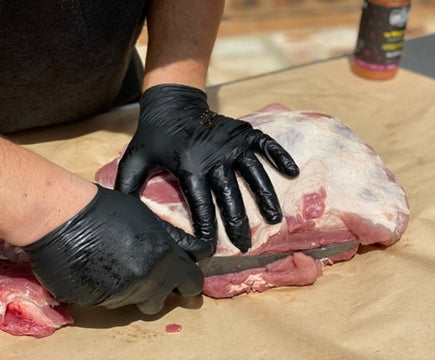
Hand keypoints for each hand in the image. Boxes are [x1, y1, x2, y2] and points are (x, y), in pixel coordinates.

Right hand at [23, 185, 207, 314]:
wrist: (65, 218)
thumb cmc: (109, 209)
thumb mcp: (150, 218)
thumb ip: (171, 240)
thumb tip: (190, 250)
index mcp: (166, 259)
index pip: (192, 282)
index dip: (190, 280)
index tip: (185, 276)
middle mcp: (149, 282)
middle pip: (164, 299)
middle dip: (161, 289)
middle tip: (150, 272)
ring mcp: (122, 295)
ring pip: (137, 301)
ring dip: (135, 290)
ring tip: (121, 265)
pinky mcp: (98, 303)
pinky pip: (113, 301)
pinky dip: (111, 289)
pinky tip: (100, 268)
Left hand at [115, 84, 298, 252]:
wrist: (172, 103)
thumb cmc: (154, 136)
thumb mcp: (134, 160)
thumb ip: (128, 188)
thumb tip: (124, 218)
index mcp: (189, 166)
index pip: (201, 205)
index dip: (205, 230)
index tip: (209, 250)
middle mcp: (214, 157)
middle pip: (231, 196)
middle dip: (237, 224)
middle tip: (245, 246)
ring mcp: (232, 143)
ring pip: (254, 174)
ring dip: (266, 197)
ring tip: (275, 219)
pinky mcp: (243, 132)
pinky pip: (266, 144)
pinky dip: (279, 156)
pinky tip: (291, 172)